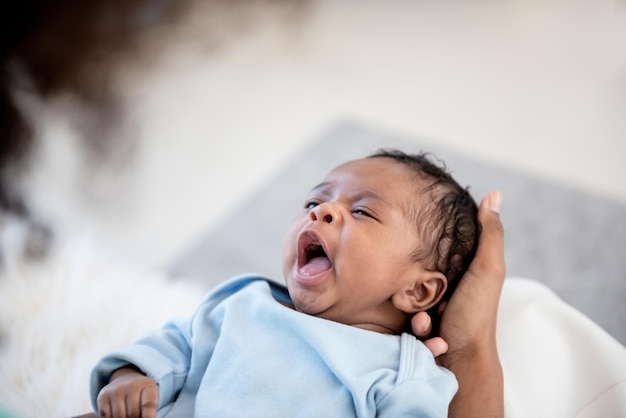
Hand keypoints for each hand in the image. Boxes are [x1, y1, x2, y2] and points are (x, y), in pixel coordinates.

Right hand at [97, 366, 158, 417]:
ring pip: (119, 417)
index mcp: (148, 386)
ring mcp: (116, 391)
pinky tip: (117, 414)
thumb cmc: (141, 394)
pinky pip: (107, 417)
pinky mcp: (103, 397)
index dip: (148, 417)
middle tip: (135, 415)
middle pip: (133, 414)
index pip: (149, 405)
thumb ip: (148, 411)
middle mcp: (131, 386)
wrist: (126, 379)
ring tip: (127, 414)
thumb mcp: (150, 398)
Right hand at [412, 191, 504, 360]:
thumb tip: (494, 193)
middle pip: (420, 269)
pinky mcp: (420, 325)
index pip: (442, 245)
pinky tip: (427, 332)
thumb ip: (490, 234)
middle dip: (416, 282)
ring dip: (416, 309)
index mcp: (463, 269)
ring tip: (428, 320)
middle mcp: (446, 286)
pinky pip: (407, 317)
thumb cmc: (476, 312)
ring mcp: (432, 307)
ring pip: (408, 296)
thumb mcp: (487, 269)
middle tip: (425, 290)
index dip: (430, 240)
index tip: (416, 237)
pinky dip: (417, 326)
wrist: (462, 360)